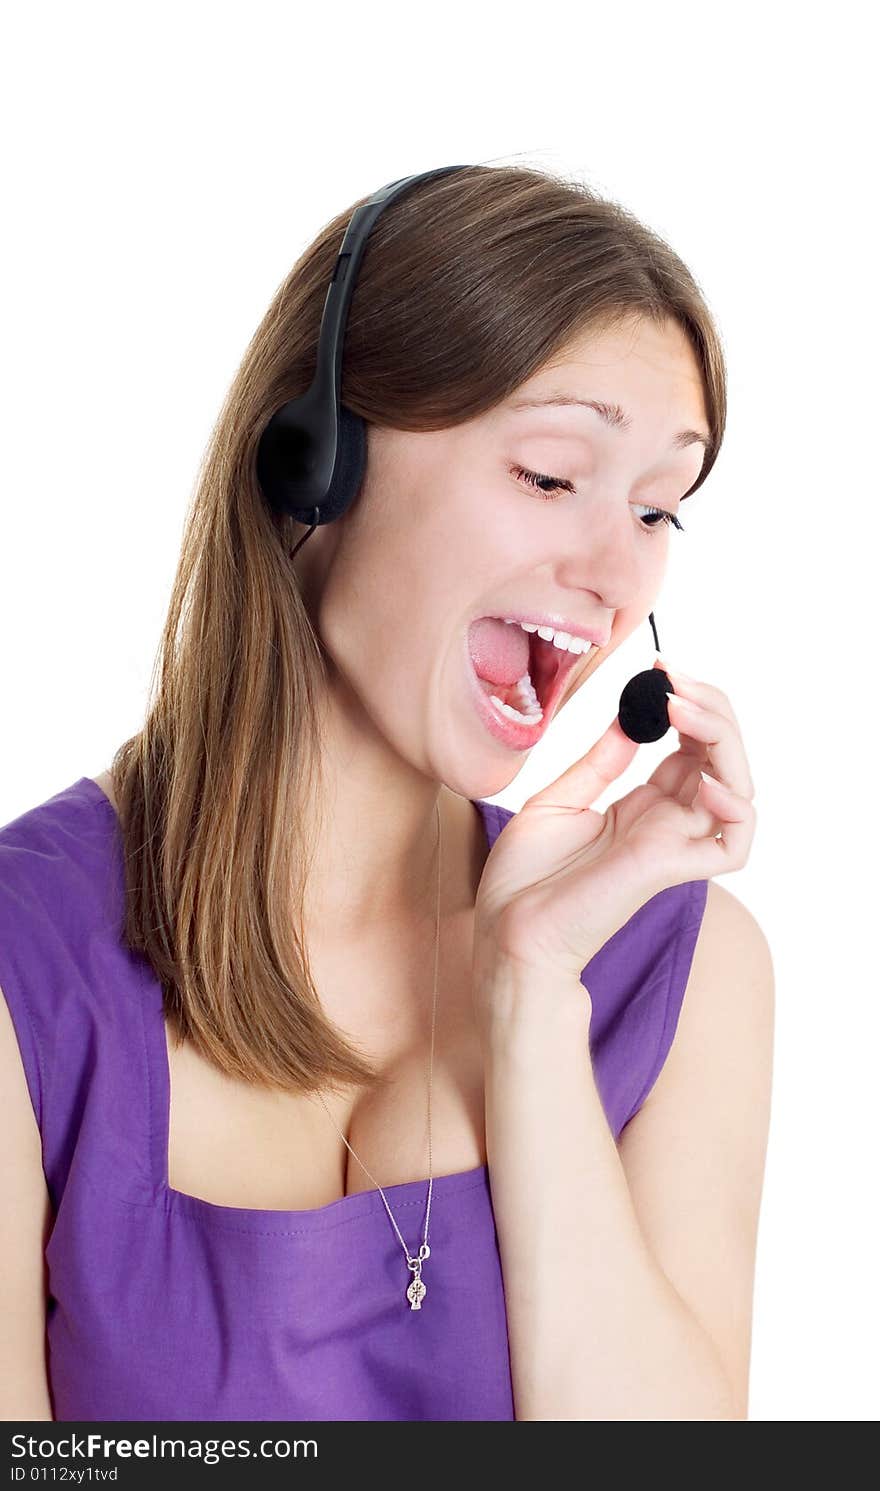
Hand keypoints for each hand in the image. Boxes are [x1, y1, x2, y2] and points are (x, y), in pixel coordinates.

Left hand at [472, 658, 755, 987]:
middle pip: (722, 757)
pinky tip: (704, 779)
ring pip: (739, 788)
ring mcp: (673, 844)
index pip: (693, 746)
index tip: (660, 670)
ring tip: (683, 709)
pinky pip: (734, 843)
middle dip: (711, 709)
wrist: (506, 928)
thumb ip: (600, 762)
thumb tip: (631, 718)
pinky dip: (736, 809)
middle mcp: (667, 821)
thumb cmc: (525, 877)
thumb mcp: (558, 799)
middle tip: (674, 679)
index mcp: (643, 805)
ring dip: (724, 740)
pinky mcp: (671, 868)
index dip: (687, 705)